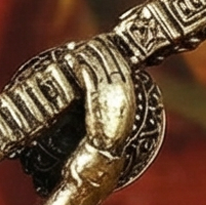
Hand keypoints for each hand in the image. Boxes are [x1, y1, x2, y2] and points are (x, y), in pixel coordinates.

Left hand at [72, 36, 135, 154]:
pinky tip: (76, 63)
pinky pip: (91, 87)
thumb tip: (94, 76)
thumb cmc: (99, 139)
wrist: (99, 163)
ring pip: (102, 74)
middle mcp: (124, 103)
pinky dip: (84, 72)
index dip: (113, 53)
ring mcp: (112, 109)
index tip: (103, 41)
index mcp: (129, 101)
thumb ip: (105, 96)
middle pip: (115, 67)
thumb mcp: (106, 112)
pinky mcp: (97, 114)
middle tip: (90, 41)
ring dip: (90, 59)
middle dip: (102, 51)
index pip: (124, 68)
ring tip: (78, 49)